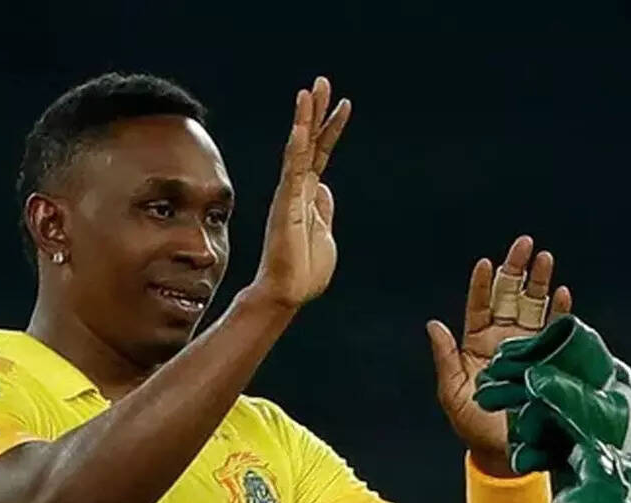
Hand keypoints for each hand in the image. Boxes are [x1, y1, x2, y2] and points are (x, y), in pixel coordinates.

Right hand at [251, 76, 351, 308]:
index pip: (320, 154)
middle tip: (322, 81)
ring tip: (309, 91)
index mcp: (309, 195)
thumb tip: (325, 189)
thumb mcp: (325, 235)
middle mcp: (297, 190)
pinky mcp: (287, 207)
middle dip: (315, 112)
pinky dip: (296, 150)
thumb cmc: (305, 270)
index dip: (331, 128)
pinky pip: (292, 173)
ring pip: (297, 150)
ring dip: (304, 121)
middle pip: (308, 142)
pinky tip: (300, 128)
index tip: (343, 104)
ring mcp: (290, 196)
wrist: (288, 293)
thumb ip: (323, 210)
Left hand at [426, 236, 572, 475]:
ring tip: (545, 258)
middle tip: (525, 244)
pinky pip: (556, 331)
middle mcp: (505, 339)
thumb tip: (434, 324)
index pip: (480, 305)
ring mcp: (529, 347)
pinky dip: (560, 312)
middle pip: (511, 296)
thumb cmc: (474, 426)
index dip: (483, 284)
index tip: (486, 263)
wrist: (507, 453)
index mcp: (477, 344)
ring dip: (540, 282)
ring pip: (534, 306)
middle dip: (518, 269)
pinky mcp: (550, 360)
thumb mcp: (452, 393)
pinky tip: (562, 295)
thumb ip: (446, 358)